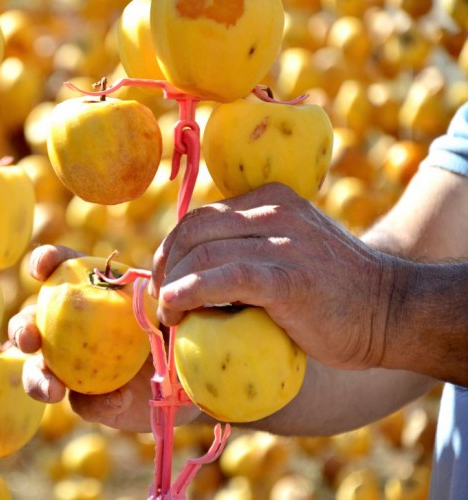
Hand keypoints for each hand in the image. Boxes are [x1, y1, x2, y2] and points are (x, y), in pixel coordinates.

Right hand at [9, 244, 200, 431]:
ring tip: (52, 389)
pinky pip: (82, 403)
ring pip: (38, 371)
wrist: (194, 372)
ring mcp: (74, 366)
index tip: (42, 267)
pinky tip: (116, 401)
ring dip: (36, 378)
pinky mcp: (89, 401)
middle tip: (30, 338)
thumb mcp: (172, 300)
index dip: (44, 262)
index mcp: (87, 290)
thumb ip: (159, 294)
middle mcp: (69, 327)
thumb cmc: (180, 323)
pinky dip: (96, 403)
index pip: (59, 268)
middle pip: (31, 323)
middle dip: (22, 328)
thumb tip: (151, 291)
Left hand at [150, 183, 396, 370]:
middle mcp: (275, 210)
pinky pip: (225, 277)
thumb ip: (251, 247)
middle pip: (194, 230)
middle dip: (164, 267)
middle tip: (161, 303)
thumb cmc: (333, 292)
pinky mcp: (288, 276)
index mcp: (271, 198)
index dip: (170, 250)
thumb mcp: (291, 249)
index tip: (163, 282)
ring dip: (172, 286)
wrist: (392, 311)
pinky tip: (175, 309)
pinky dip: (190, 292)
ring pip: (203, 252)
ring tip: (169, 317)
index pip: (200, 216)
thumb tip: (193, 272)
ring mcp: (284, 240)